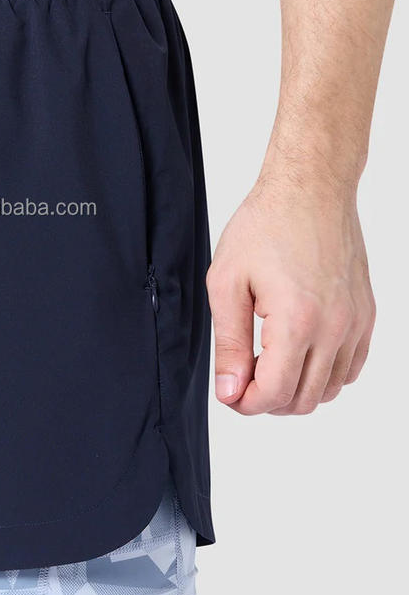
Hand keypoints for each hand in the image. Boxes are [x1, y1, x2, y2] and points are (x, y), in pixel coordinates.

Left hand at [206, 174, 374, 414]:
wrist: (309, 190)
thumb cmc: (264, 227)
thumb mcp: (227, 283)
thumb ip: (229, 343)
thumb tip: (230, 390)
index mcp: (297, 322)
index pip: (275, 393)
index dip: (246, 404)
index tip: (228, 393)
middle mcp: (335, 328)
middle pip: (303, 400)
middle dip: (267, 401)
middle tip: (241, 380)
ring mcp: (357, 323)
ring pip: (330, 389)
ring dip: (295, 390)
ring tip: (265, 365)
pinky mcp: (366, 315)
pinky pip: (350, 367)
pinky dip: (323, 374)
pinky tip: (295, 354)